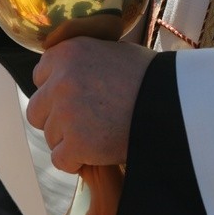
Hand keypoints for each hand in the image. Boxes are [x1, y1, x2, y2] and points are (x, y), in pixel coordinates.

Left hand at [27, 38, 155, 172]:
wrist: (177, 104)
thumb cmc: (150, 78)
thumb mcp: (112, 53)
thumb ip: (82, 61)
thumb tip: (62, 72)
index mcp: (67, 52)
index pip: (40, 76)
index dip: (56, 92)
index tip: (76, 99)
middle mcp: (60, 79)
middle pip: (37, 110)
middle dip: (56, 119)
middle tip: (85, 123)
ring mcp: (66, 112)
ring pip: (50, 136)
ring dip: (69, 141)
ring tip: (99, 136)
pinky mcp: (76, 142)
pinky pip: (60, 160)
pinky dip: (77, 162)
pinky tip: (98, 153)